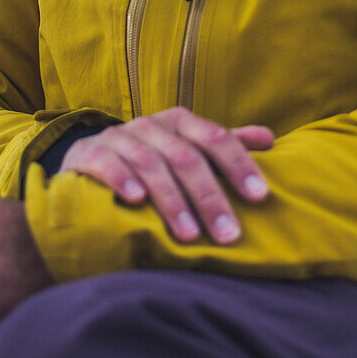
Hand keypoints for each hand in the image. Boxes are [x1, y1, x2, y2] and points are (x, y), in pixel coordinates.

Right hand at [60, 107, 272, 244]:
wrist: (88, 163)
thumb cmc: (150, 160)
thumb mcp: (187, 149)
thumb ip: (224, 145)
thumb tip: (269, 139)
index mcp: (179, 122)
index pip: (215, 138)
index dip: (239, 164)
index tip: (260, 196)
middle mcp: (151, 125)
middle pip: (187, 156)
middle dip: (210, 196)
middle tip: (229, 234)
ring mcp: (119, 137)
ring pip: (150, 163)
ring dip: (172, 200)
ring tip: (190, 235)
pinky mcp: (88, 153)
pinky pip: (108, 163)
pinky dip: (123, 180)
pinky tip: (137, 202)